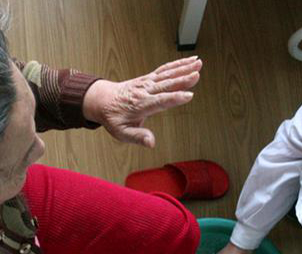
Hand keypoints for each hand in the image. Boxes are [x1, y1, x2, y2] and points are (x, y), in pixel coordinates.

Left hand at [83, 56, 201, 147]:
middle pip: (166, 85)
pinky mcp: (149, 78)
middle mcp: (144, 91)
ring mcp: (147, 82)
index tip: (188, 96)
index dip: (174, 98)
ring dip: (183, 68)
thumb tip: (151, 143)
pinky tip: (190, 61)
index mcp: (140, 105)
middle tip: (197, 75)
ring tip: (199, 63)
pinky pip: (165, 70)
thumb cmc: (113, 118)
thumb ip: (138, 137)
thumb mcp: (122, 133)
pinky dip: (178, 64)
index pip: (160, 101)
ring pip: (167, 74)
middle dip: (182, 80)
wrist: (102, 100)